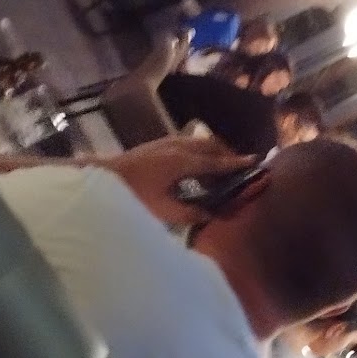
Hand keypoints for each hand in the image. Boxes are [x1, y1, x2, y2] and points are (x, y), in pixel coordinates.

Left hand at [105, 134, 257, 229]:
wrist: (101, 178)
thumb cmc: (132, 196)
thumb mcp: (164, 211)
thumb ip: (192, 214)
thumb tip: (214, 215)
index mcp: (181, 162)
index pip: (216, 162)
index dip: (236, 163)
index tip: (255, 162)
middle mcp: (176, 147)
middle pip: (210, 145)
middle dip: (228, 154)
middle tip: (242, 167)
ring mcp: (166, 143)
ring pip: (199, 142)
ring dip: (214, 152)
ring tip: (223, 168)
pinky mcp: (158, 145)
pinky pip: (189, 144)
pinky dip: (201, 152)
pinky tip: (199, 168)